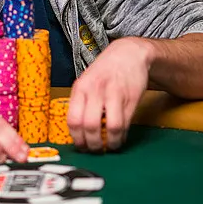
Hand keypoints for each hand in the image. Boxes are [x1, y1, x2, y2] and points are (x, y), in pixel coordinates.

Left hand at [67, 37, 152, 151]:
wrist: (129, 53)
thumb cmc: (105, 70)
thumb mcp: (86, 81)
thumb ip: (80, 102)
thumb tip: (76, 130)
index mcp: (81, 88)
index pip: (73, 119)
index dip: (76, 138)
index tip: (80, 146)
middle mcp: (95, 90)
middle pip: (89, 126)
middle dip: (92, 145)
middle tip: (94, 150)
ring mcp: (114, 94)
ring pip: (110, 128)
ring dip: (109, 144)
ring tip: (108, 146)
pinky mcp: (130, 99)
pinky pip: (125, 124)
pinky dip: (121, 137)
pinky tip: (119, 138)